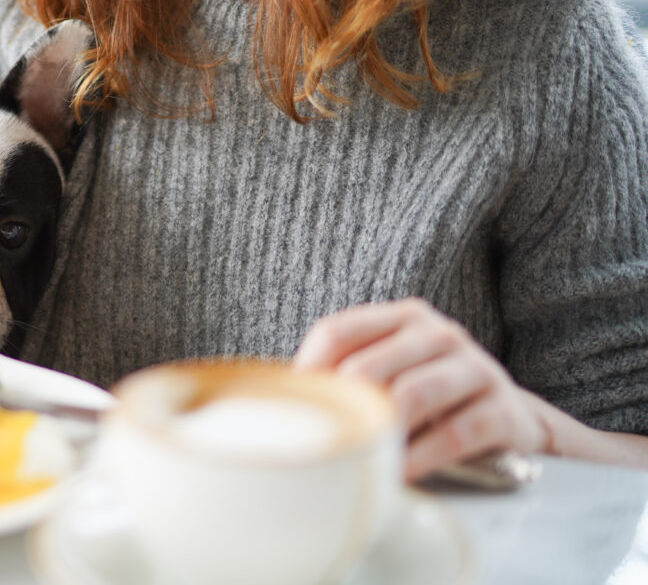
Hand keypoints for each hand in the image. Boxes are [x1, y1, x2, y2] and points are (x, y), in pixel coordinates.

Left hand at [293, 298, 550, 480]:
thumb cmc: (431, 398)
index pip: (337, 332)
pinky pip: (455, 434)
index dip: (308, 372)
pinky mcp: (503, 409)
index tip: (296, 410)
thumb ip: (347, 377)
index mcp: (403, 318)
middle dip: (343, 408)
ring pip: (412, 395)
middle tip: (326, 442)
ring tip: (360, 460)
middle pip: (368, 365)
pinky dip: (421, 458)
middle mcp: (439, 334)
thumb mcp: (392, 373)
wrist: (509, 419)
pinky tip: (401, 474)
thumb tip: (284, 404)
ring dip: (380, 433)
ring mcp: (475, 368)